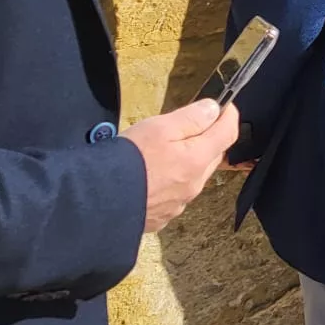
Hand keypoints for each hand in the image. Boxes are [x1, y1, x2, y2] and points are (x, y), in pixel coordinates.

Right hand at [124, 99, 241, 234]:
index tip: (224, 106)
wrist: (96, 202)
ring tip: (166, 152)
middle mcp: (194, 185)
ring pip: (194, 177)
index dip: (228, 116)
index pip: (228, 134)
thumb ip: (191, 118)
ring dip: (190, 162)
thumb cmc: (128, 159)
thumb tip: (214, 110)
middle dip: (209, 138)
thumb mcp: (159, 127)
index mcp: (197, 160)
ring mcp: (178, 204)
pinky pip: (176, 195)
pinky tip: (153, 177)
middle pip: (213, 156)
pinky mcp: (161, 218)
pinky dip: (173, 182)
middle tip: (191, 125)